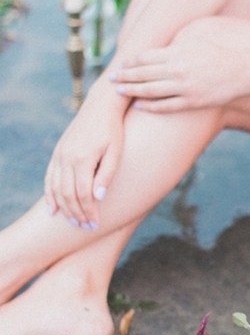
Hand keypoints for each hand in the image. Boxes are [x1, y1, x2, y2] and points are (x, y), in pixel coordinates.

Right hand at [44, 92, 124, 227]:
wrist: (100, 107)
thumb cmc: (113, 130)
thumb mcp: (115, 152)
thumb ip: (106, 175)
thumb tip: (98, 198)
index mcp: (83, 159)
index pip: (83, 194)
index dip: (89, 212)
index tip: (96, 225)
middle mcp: (67, 158)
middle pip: (68, 195)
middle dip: (77, 214)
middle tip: (86, 228)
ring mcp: (59, 155)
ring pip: (56, 189)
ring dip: (64, 208)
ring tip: (74, 222)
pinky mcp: (57, 153)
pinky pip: (49, 178)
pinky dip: (50, 195)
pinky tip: (52, 209)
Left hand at [112, 20, 249, 112]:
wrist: (245, 69)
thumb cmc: (221, 51)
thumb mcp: (197, 38)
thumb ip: (176, 43)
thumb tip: (159, 47)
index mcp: (178, 52)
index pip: (145, 57)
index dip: (130, 62)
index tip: (120, 64)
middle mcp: (178, 70)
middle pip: (143, 74)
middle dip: (124, 76)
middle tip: (110, 78)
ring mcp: (185, 87)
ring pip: (150, 91)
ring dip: (132, 91)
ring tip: (119, 91)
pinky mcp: (193, 101)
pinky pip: (166, 106)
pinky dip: (151, 106)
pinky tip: (140, 105)